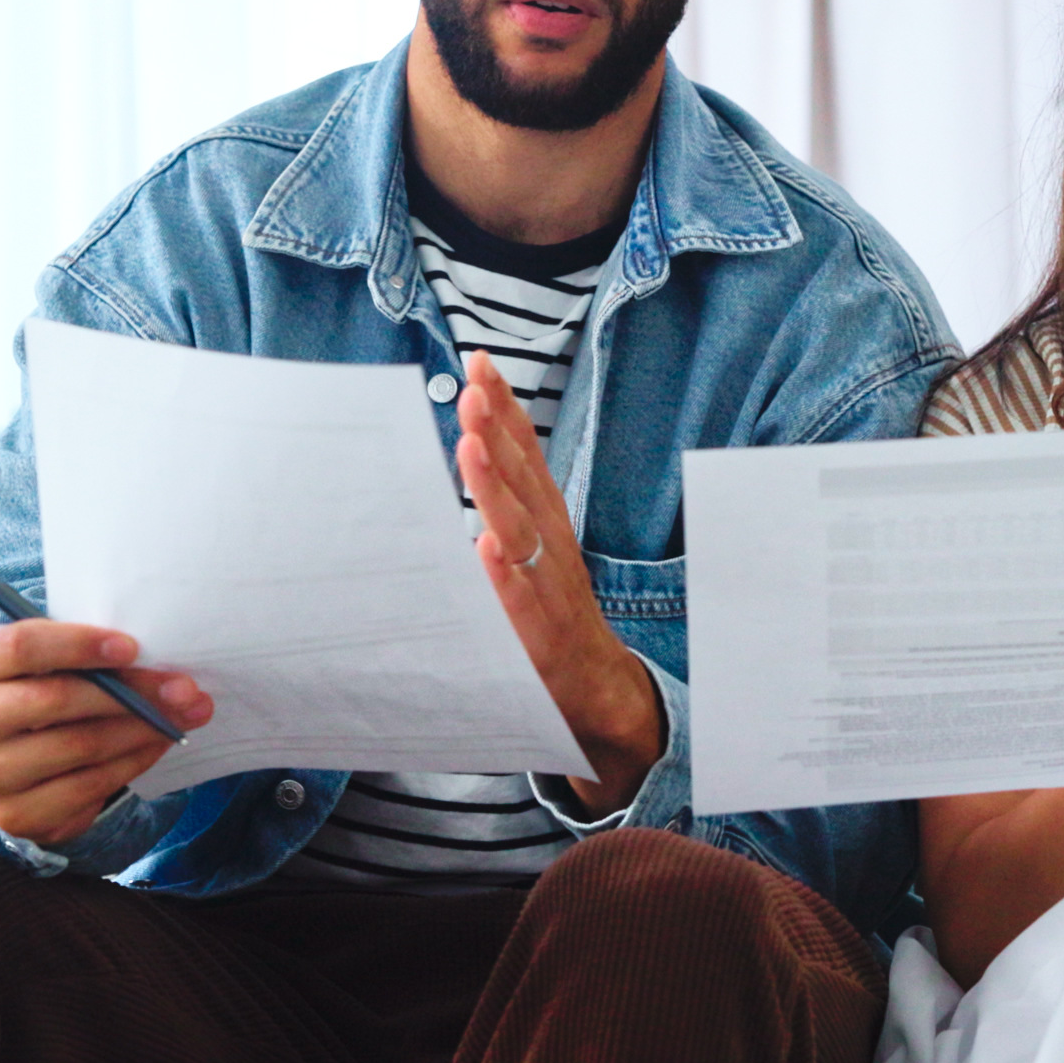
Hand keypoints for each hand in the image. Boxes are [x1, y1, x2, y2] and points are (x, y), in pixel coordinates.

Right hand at [0, 618, 212, 849]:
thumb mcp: (60, 659)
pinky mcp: (12, 813)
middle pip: (54, 699)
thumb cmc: (48, 686)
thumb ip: (100, 657)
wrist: (19, 754)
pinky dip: (130, 764)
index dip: (79, 645)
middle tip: (182, 689)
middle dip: (130, 693)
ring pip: (77, 746)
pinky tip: (154, 746)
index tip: (132, 647)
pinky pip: (85, 787)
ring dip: (140, 731)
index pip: (20, 646)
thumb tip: (175, 683)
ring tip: (178, 718)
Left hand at [453, 351, 664, 810]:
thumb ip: (502, 512)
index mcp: (547, 526)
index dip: (507, 409)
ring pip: (523, 533)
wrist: (599, 699)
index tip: (483, 363)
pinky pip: (521, 606)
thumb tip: (464, 453)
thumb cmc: (552, 622)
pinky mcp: (541, 640)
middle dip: (499, 432)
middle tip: (473, 387)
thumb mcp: (530, 557)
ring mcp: (550, 593)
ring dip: (497, 490)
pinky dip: (506, 578)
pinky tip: (487, 550)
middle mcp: (553, 550)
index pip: (527, 457)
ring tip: (471, 448)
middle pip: (525, 482)